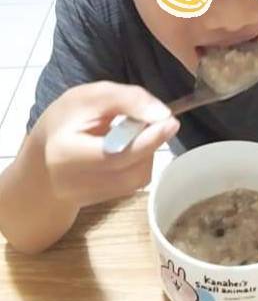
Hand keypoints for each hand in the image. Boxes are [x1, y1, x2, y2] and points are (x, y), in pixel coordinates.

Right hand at [33, 81, 179, 207]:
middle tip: (159, 120)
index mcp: (65, 154)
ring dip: (147, 152)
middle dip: (151, 142)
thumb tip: (163, 114)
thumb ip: (126, 100)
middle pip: (131, 169)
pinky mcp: (101, 203)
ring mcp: (88, 198)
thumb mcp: (90, 97)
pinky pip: (134, 183)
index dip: (147, 139)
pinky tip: (128, 149)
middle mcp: (75, 184)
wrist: (43, 157)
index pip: (115, 154)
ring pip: (137, 178)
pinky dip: (140, 163)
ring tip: (135, 133)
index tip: (170, 120)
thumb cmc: (66, 121)